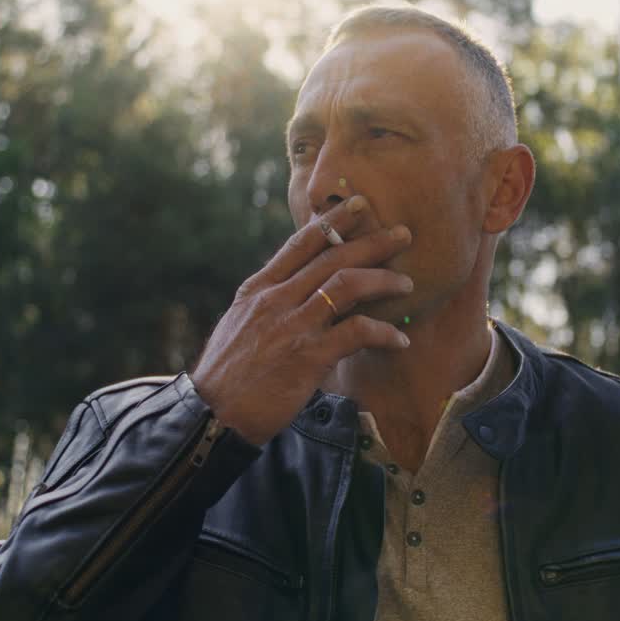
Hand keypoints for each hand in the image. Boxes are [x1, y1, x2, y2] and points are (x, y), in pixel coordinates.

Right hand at [190, 196, 413, 444]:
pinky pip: (357, 332)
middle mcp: (276, 300)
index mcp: (259, 289)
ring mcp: (293, 325)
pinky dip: (383, 332)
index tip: (359, 206)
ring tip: (406, 284)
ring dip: (384, 280)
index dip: (333, 222)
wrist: (213, 415)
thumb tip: (293, 291)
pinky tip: (400, 339)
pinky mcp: (308, 356)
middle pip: (332, 257)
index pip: (301, 244)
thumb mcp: (240, 325)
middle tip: (402, 234)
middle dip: (372, 242)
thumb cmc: (228, 376)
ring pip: (348, 285)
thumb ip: (268, 304)